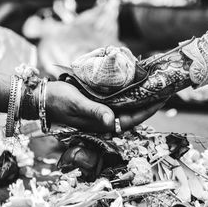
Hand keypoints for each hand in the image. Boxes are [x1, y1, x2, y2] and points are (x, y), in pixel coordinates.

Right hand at [46, 82, 164, 131]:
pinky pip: (118, 99)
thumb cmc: (59, 101)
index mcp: (102, 124)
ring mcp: (102, 111)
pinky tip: (134, 83)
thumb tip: (113, 121)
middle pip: (133, 113)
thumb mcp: (76, 105)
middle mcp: (105, 119)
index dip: (149, 110)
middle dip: (149, 102)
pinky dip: (128, 92)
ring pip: (127, 106)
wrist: (43, 96)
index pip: (132, 120)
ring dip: (140, 97)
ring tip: (154, 84)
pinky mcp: (98, 103)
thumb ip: (94, 112)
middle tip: (164, 88)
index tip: (163, 98)